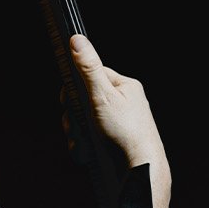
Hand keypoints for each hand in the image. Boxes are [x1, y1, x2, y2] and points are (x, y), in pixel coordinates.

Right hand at [64, 33, 172, 207]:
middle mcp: (124, 103)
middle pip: (85, 99)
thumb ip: (88, 68)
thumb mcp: (102, 95)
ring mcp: (119, 123)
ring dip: (77, 132)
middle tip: (75, 124)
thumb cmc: (126, 131)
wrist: (140, 168)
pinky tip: (85, 151)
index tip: (68, 98)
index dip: (76, 86)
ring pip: (85, 120)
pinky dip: (84, 144)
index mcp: (125, 86)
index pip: (93, 75)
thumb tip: (77, 39)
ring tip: (82, 141)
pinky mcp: (114, 140)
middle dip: (74, 114)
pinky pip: (91, 137)